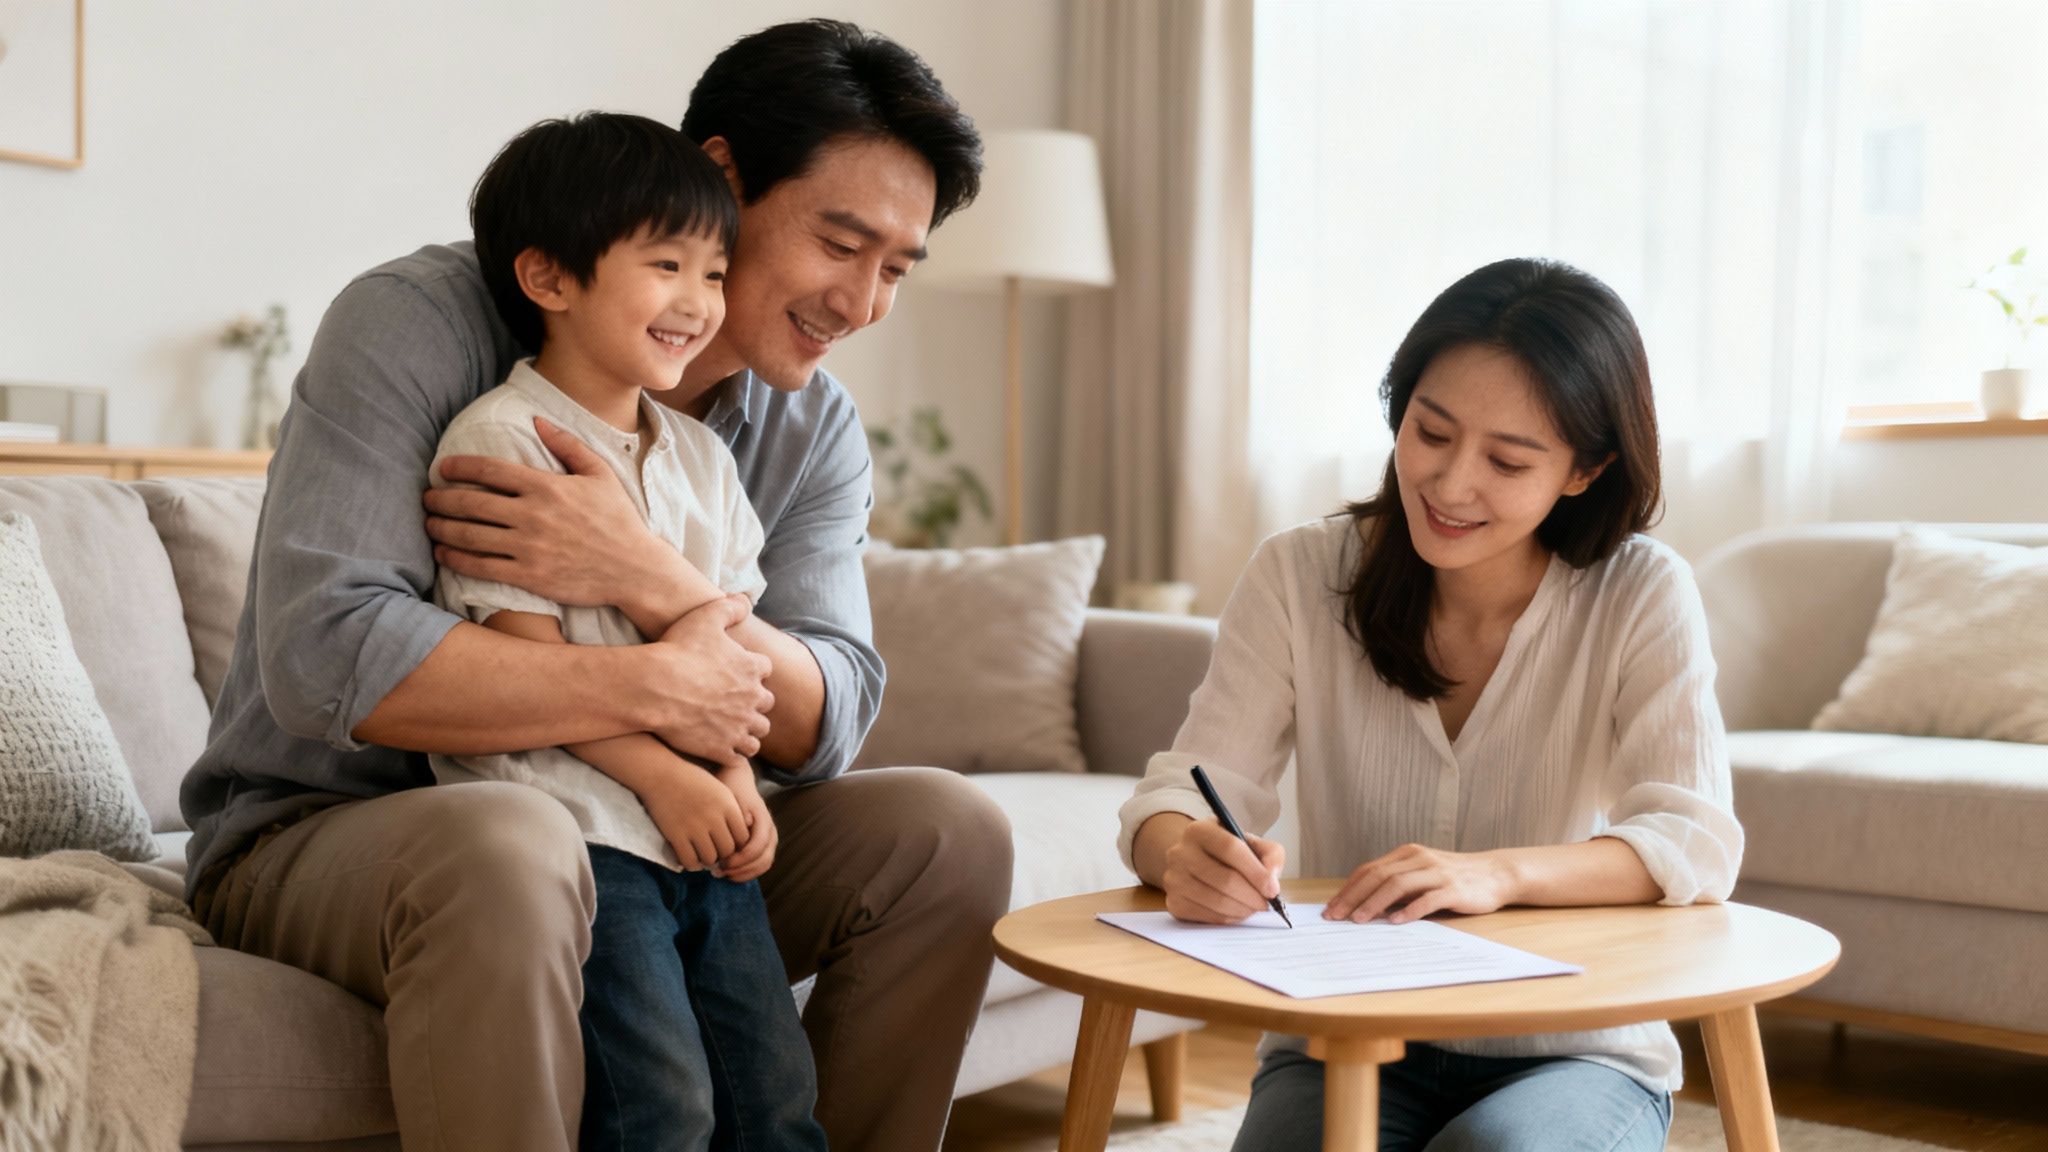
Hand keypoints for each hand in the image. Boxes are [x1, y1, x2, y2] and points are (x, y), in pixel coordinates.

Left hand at [426, 416, 717, 613]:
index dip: (459, 467)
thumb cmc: (619, 520)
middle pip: (470, 503)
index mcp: (546, 487)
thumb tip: (538, 420)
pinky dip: (455, 558)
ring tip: (429, 523)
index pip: (490, 471)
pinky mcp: (527, 576)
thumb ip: (567, 445)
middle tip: (427, 498)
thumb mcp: (600, 474)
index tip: (443, 468)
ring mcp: (527, 548)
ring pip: (469, 535)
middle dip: (440, 499)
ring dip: (441, 527)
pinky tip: (443, 552)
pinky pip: (480, 566)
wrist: (634, 569)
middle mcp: (531, 516)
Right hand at [636, 759, 750, 871]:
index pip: (743, 837)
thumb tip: (743, 833)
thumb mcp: (720, 788)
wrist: (660, 773)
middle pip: (728, 850)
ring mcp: (694, 827)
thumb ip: (733, 809)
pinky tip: (690, 856)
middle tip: (716, 851)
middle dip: (723, 854)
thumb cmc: (691, 779)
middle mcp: (714, 818)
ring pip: (710, 858)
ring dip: (707, 859)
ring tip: (703, 854)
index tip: (729, 842)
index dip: (738, 844)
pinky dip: (692, 863)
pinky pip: (690, 861)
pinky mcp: (676, 835)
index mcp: (727, 805)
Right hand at [644, 595, 774, 762]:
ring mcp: (738, 726)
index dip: (752, 670)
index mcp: (751, 668)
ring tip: (734, 727)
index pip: (765, 669)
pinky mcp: (722, 748)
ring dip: (749, 729)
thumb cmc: (679, 650)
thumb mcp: (706, 616)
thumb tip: (746, 602)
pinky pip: (739, 756)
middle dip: (755, 702)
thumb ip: (730, 607)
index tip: (738, 671)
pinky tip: (721, 745)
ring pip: (758, 733)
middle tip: (737, 701)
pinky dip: (733, 752)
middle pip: (766, 704)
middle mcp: (752, 699)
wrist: (655, 687)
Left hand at [713, 763, 777, 882]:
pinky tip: (729, 873)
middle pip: (764, 859)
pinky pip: (760, 864)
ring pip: (764, 864)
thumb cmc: (731, 789)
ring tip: (723, 874)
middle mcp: (770, 830)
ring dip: (744, 873)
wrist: (737, 782)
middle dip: (742, 870)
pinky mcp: (763, 845)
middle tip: (719, 872)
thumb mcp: (730, 795)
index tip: (722, 862)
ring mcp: (769, 838)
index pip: (758, 846)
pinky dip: (746, 872)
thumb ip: (737, 810)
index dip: (741, 859)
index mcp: (764, 820)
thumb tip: (746, 824)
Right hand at [1159, 818, 1285, 924]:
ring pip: (1216, 901)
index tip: (1273, 889)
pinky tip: (1236, 911)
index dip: (1255, 871)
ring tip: (1253, 907)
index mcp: (1200, 830)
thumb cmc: (1227, 853)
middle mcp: (1180, 852)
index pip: (1230, 848)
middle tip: (1267, 904)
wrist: (1194, 862)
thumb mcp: (1249, 843)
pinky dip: (1228, 918)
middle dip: (1252, 896)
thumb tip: (1272, 878)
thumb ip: (1270, 854)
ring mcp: (1173, 879)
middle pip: (1224, 879)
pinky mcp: (1173, 902)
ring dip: (1243, 909)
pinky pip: (1207, 916)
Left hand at [1324, 844, 1516, 923]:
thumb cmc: (1454, 878)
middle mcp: (1419, 859)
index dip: (1348, 888)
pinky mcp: (1454, 889)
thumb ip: (1398, 885)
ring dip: (1374, 903)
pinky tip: (1395, 922)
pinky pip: (1427, 899)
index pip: (1369, 870)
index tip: (1331, 907)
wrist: (1496, 874)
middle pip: (1378, 876)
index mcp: (1407, 854)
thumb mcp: (1422, 875)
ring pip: (1398, 885)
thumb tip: (1363, 905)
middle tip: (1334, 916)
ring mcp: (1437, 873)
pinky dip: (1409, 911)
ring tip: (1358, 920)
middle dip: (1352, 897)